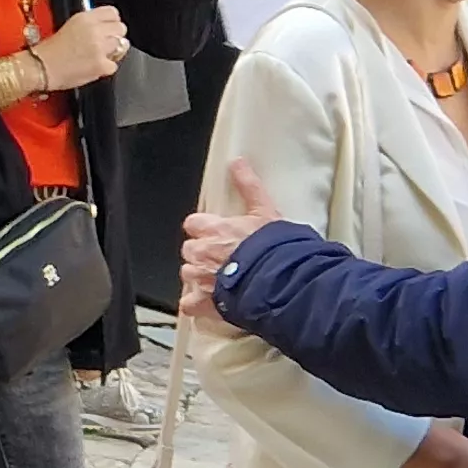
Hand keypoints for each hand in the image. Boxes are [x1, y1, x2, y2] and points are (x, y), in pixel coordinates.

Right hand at [35, 5, 129, 89]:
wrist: (41, 68)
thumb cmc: (49, 52)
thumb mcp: (69, 27)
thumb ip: (89, 24)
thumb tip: (104, 26)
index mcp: (85, 18)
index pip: (113, 13)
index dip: (112, 22)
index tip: (109, 27)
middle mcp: (94, 30)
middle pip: (121, 28)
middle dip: (115, 36)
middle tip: (105, 44)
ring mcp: (99, 48)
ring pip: (121, 46)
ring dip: (113, 51)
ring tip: (99, 56)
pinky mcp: (101, 65)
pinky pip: (114, 65)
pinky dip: (106, 68)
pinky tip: (94, 66)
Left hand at [174, 159, 287, 321]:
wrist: (280, 282)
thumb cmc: (275, 249)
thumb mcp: (265, 210)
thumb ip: (248, 186)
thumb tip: (237, 162)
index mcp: (213, 229)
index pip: (193, 223)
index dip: (203, 229)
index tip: (213, 232)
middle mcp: (201, 252)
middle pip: (189, 250)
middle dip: (201, 253)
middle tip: (221, 258)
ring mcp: (201, 279)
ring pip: (188, 275)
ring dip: (199, 276)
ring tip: (220, 280)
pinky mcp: (205, 303)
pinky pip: (189, 305)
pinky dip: (195, 305)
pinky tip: (208, 303)